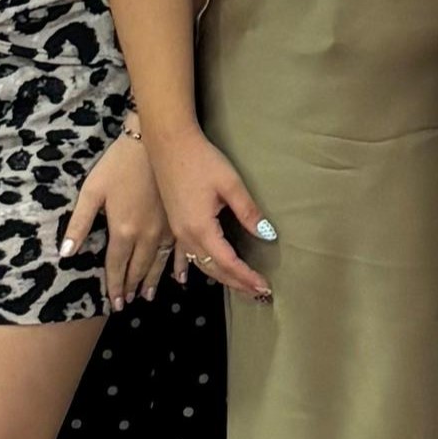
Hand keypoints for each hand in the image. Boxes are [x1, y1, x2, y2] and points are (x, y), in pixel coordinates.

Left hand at [60, 132, 170, 307]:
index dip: (113, 286)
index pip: (117, 266)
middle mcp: (146, 235)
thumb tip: (65, 255)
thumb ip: (79, 224)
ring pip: (158, 263)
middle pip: (138, 268)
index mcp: (124, 230)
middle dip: (130, 287)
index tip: (113, 303)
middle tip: (126, 303)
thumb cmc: (118, 164)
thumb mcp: (92, 191)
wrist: (153, 143)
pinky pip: (180, 250)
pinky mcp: (179, 220)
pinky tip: (181, 277)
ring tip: (146, 295)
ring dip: (152, 280)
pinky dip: (180, 265)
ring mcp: (166, 229)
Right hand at [145, 128, 273, 298]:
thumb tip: (268, 235)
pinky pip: (190, 255)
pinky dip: (206, 267)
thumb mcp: (230, 184)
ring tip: (242, 287)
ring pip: (201, 264)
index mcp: (201, 228)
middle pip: (214, 269)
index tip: (265, 288)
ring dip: (222, 278)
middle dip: (237, 284)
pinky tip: (209, 273)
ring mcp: (178, 231)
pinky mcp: (175, 224)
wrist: (168, 143)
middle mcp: (187, 236)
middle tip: (259, 295)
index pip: (228, 262)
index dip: (247, 277)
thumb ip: (249, 212)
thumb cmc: (201, 160)